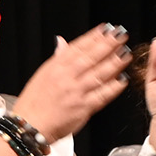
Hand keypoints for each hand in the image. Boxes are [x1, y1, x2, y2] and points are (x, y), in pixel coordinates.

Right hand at [11, 23, 135, 143]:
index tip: (106, 28)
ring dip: (115, 62)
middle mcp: (66, 77)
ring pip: (99, 73)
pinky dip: (113, 87)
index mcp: (55, 67)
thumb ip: (57, 58)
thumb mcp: (42, 74)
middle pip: (91, 57)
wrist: (29, 126)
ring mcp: (76, 92)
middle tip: (121, 35)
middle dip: (108, 44)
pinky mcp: (83, 108)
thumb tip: (62, 42)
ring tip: (126, 53)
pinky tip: (122, 79)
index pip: (78, 47)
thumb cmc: (34, 102)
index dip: (94, 36)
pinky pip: (102, 95)